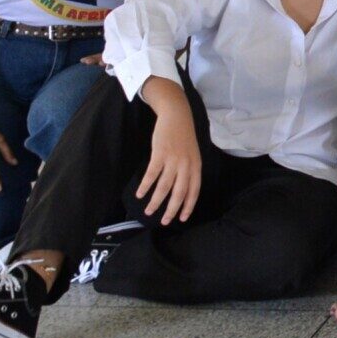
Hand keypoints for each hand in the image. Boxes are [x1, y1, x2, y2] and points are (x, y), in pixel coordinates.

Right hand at [136, 107, 202, 224]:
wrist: (177, 116)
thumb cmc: (184, 136)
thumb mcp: (192, 154)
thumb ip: (189, 171)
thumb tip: (182, 190)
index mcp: (196, 166)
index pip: (194, 191)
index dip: (188, 206)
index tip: (182, 219)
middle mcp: (186, 165)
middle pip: (179, 193)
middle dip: (171, 210)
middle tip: (164, 221)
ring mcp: (173, 159)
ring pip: (164, 187)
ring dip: (155, 201)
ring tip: (148, 211)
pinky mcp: (160, 154)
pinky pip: (151, 175)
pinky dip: (145, 186)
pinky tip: (140, 194)